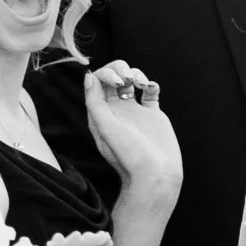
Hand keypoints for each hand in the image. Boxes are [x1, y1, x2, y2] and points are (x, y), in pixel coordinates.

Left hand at [82, 59, 182, 206]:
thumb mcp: (105, 128)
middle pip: (113, 78)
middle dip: (120, 69)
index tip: (118, 81)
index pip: (97, 83)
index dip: (106, 74)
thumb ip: (95, 101)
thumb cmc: (129, 156)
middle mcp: (116, 112)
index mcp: (101, 115)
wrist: (156, 176)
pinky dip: (151, 84)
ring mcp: (135, 112)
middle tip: (129, 78)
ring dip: (136, 73)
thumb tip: (89, 76)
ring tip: (141, 82)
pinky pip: (150, 92)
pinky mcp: (153, 115)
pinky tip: (151, 88)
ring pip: (131, 81)